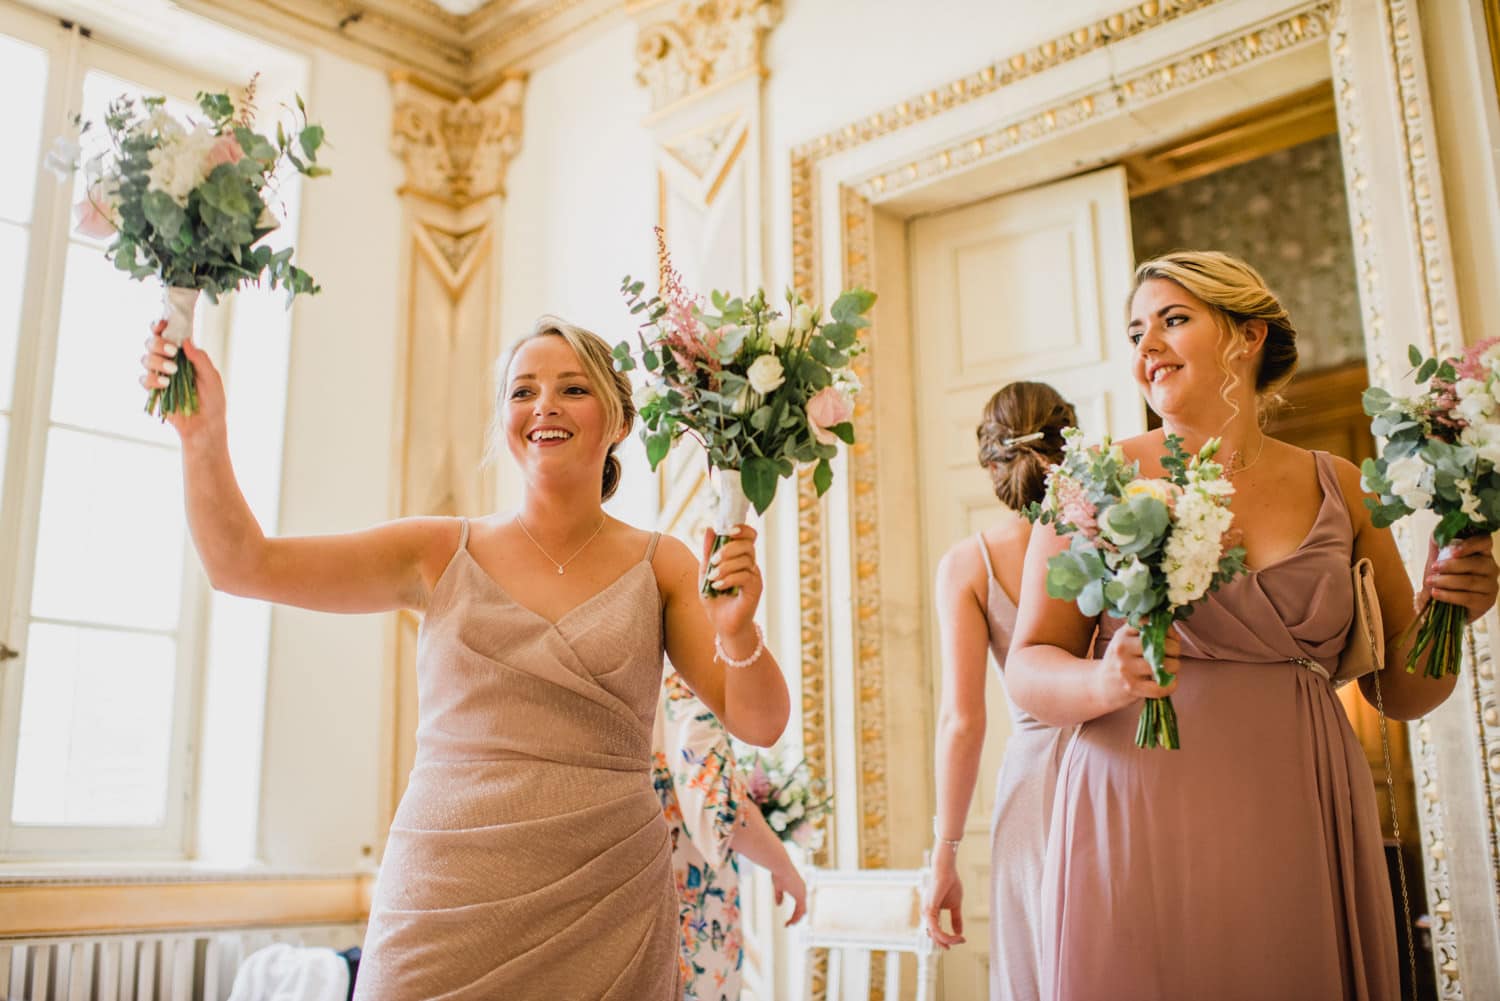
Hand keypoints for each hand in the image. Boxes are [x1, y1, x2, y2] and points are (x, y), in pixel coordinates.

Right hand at [140, 321, 224, 437]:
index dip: (160, 326)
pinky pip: (144, 379)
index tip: (162, 324)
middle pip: (151, 342)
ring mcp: (160, 375)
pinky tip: (166, 384)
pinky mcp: (154, 390)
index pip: (168, 335)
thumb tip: (186, 341)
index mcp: (184, 354)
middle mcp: (169, 361)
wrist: (205, 425)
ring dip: (157, 361)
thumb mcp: (212, 378)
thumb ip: (200, 359)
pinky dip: (153, 379)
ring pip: (145, 358)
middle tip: (172, 352)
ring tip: (173, 372)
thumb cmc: (212, 400)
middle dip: (158, 343)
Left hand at [699, 525, 761, 645]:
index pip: (749, 535)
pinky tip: (718, 586)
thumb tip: (709, 528)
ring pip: (746, 560)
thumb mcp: (706, 573)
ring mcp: (754, 577)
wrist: (723, 625)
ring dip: (725, 566)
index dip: (741, 528)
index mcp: (740, 558)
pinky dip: (729, 579)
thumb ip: (708, 552)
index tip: (726, 530)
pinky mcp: (755, 589)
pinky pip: (745, 576)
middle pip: (748, 545)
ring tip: (713, 578)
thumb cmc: (716, 600)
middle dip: (728, 549)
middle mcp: (751, 565)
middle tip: (714, 560)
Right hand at [772, 862, 807, 926]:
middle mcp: (802, 890)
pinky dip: (795, 918)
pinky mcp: (800, 895)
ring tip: (788, 925)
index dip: (796, 912)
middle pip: (803, 909)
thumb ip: (779, 896)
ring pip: (802, 912)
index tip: (789, 919)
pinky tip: (790, 922)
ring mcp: (802, 893)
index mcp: (798, 888)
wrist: (781, 866)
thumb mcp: (778, 887)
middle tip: (789, 925)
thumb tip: (778, 905)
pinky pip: (800, 911)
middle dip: (796, 918)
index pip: (800, 904)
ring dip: (795, 920)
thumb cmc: (778, 872)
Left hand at [921, 854, 964, 947]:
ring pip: (935, 935)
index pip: (936, 933)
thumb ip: (956, 919)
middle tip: (961, 941)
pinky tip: (955, 936)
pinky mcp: (929, 909)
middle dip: (949, 942)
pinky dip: (944, 935)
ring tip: (960, 939)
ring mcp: (927, 912)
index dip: (947, 939)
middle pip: (935, 936)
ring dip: (948, 940)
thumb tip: (959, 932)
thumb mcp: (955, 905)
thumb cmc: (950, 884)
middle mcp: (927, 914)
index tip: (961, 940)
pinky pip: (935, 928)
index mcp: (932, 914)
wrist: (947, 870)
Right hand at [1096, 625, 1179, 710]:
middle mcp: (1122, 650)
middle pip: (1160, 645)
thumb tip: (1172, 631)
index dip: (1166, 630)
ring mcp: (1126, 670)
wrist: (1101, 685)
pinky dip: (1170, 685)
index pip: (1150, 625)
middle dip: (1174, 649)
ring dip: (1174, 666)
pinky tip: (1170, 682)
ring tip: (1171, 667)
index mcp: (1122, 635)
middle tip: (1173, 654)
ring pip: (1162, 666)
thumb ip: (1144, 630)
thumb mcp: (1125, 639)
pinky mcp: (1132, 688)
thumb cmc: (1119, 660)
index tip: (1170, 637)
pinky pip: (1159, 687)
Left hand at [1422, 535, 1498, 621]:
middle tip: (1433, 568)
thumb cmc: (1443, 576)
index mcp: (1482, 552)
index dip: (1470, 545)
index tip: (1452, 552)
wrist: (1443, 603)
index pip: (1484, 541)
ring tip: (1430, 581)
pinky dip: (1448, 595)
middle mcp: (1491, 568)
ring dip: (1446, 581)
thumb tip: (1438, 532)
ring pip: (1470, 581)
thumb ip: (1439, 542)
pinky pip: (1467, 597)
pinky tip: (1435, 593)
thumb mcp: (1438, 557)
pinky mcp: (1486, 602)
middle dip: (1451, 565)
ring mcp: (1491, 586)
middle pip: (1476, 563)